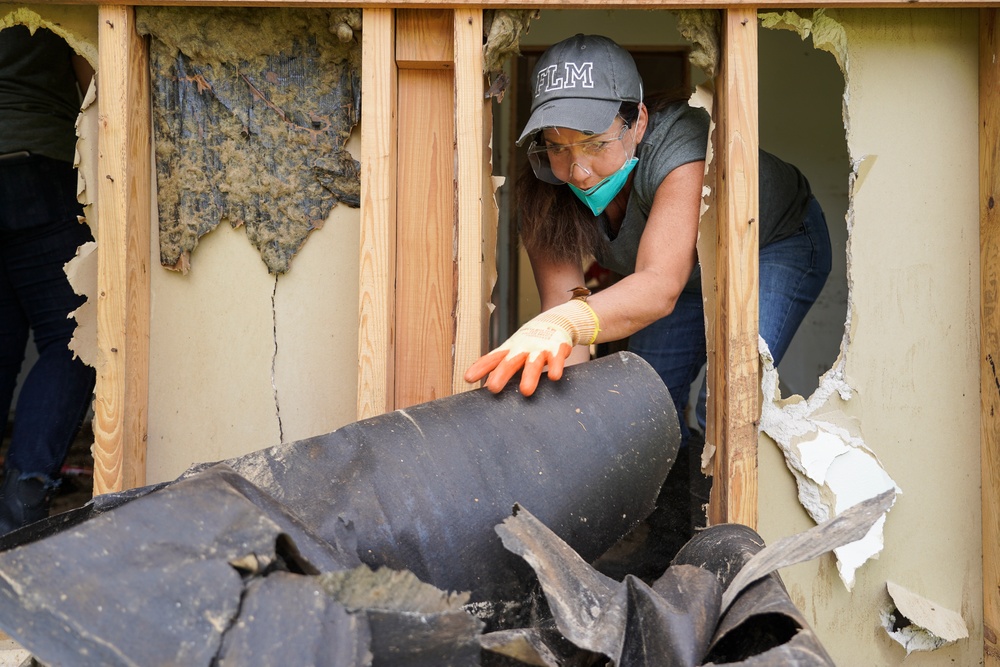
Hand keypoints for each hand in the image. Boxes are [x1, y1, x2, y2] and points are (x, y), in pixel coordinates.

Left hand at [464, 298, 599, 395]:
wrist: (555, 320)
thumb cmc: (530, 342)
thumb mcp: (512, 351)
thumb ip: (499, 367)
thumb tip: (482, 385)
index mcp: (510, 350)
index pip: (492, 358)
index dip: (480, 368)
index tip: (468, 378)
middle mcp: (523, 349)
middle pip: (510, 362)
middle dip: (501, 374)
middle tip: (493, 388)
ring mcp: (540, 349)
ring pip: (533, 363)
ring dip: (529, 376)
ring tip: (525, 391)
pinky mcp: (557, 349)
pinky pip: (556, 359)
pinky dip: (555, 367)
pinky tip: (554, 377)